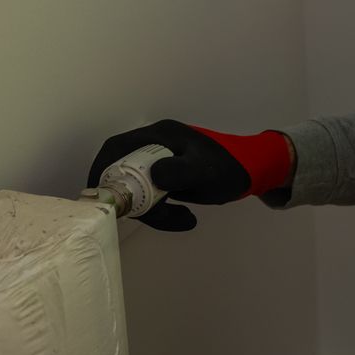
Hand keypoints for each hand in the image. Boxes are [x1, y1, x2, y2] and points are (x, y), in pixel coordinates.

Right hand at [86, 119, 292, 231]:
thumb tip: (151, 176)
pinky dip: (163, 211)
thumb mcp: (204, 170)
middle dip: (132, 198)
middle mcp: (155, 146)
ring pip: (139, 188)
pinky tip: (186, 218)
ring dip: (152, 210)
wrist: (256, 172)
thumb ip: (178, 171)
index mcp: (159, 135)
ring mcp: (162, 163)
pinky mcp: (170, 179)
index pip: (116, 147)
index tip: (99, 193)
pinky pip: (154, 196)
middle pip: (124, 171)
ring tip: (181, 219)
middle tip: (148, 217)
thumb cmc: (230, 166)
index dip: (102, 168)